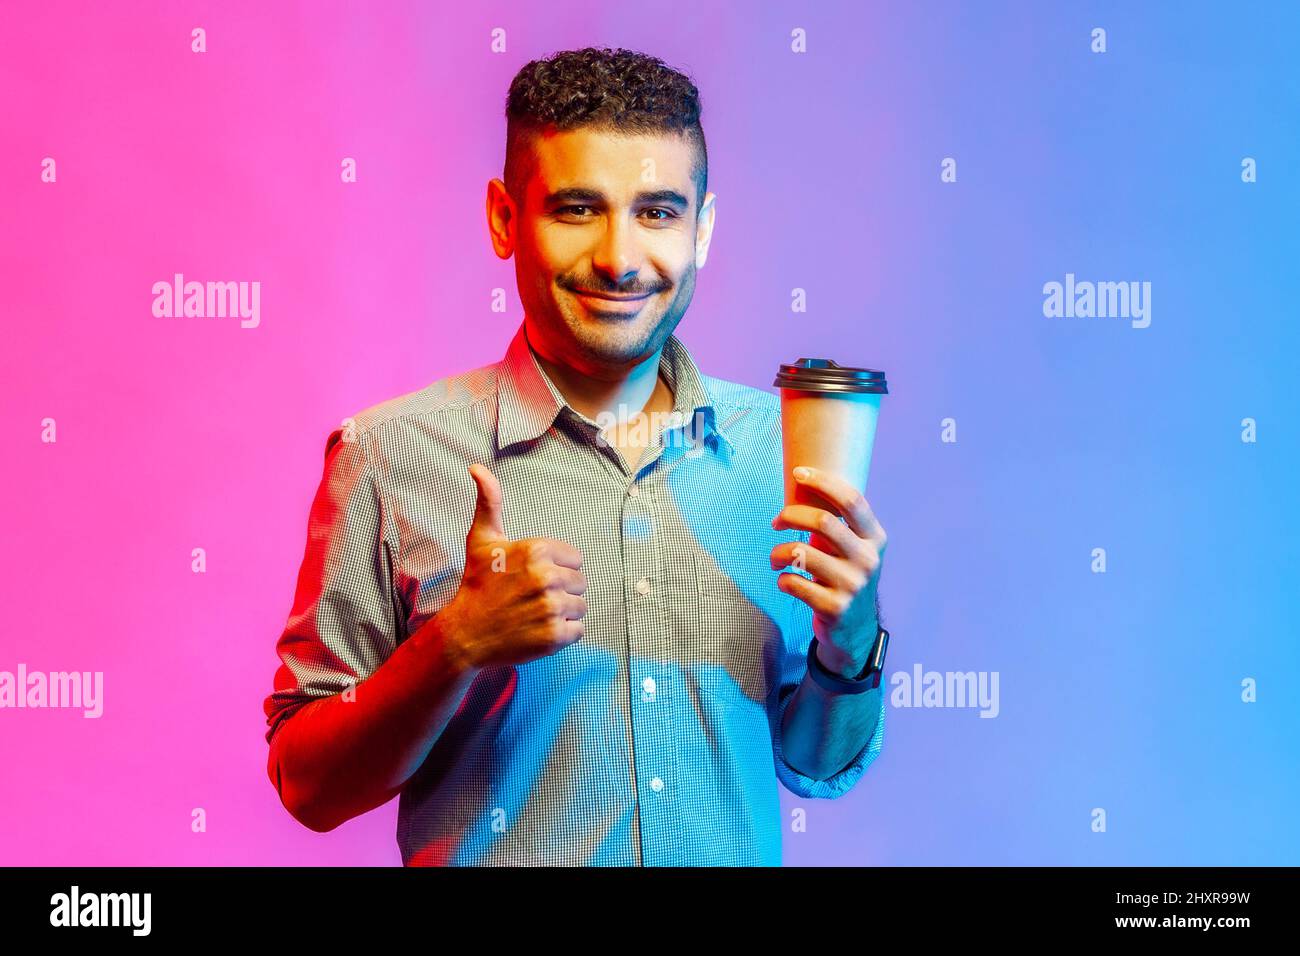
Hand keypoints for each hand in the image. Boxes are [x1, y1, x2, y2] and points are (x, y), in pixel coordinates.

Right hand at [434, 463, 587, 671]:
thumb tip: (477, 467)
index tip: (533, 576)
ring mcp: (551, 608)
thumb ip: (489, 501)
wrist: (465, 634)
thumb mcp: (482, 539)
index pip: (575, 558)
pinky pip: (579, 629)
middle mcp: (546, 577)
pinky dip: (564, 633)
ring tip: (535, 612)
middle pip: (580, 582)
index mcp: (536, 550)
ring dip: (563, 612)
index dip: (557, 567)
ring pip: (581, 606)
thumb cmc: (477, 584)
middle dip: (561, 589)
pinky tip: (539, 629)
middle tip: (532, 596)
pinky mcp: (554, 636)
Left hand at [769, 466, 886, 677]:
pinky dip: (782, 579)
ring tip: (775, 559)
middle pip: (822, 521)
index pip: (851, 500)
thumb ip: (837, 522)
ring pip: (800, 552)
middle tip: (776, 522)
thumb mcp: (853, 549)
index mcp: (875, 538)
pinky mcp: (834, 607)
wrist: (855, 629)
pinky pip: (793, 582)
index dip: (823, 481)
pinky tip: (785, 581)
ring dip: (777, 552)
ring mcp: (853, 584)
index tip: (798, 473)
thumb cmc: (845, 576)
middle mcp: (868, 559)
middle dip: (790, 515)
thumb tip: (803, 482)